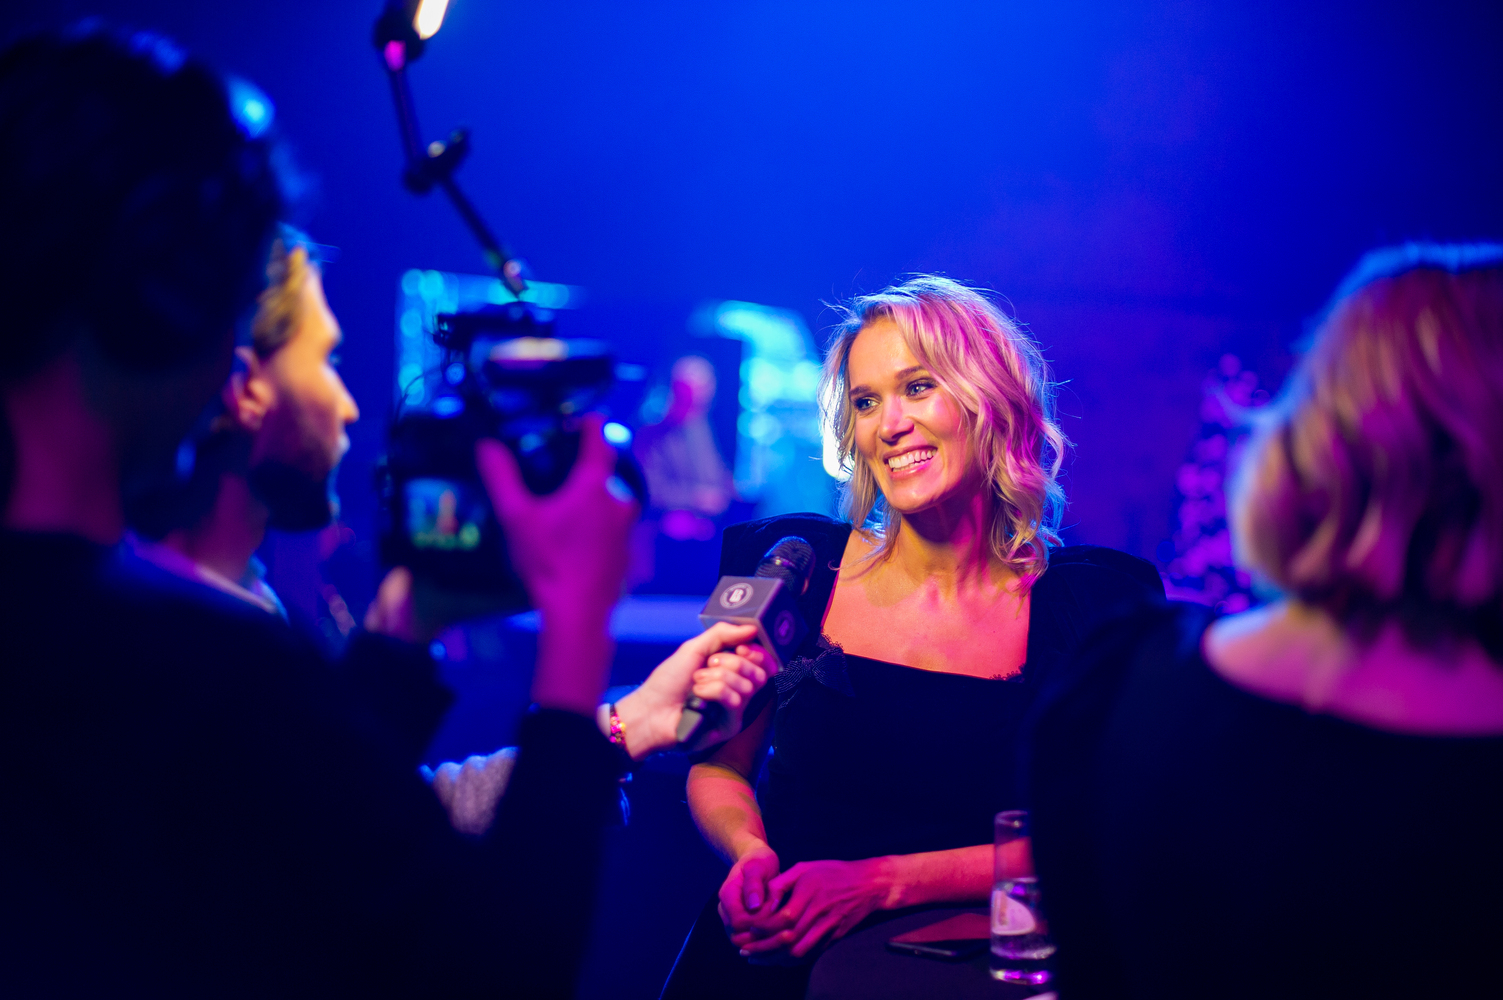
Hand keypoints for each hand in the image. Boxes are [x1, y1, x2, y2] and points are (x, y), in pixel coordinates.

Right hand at [476, 415, 639, 715]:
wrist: (578, 614)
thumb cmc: (549, 562)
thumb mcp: (517, 517)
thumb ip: (501, 478)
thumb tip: (486, 446)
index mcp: (595, 486)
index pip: (600, 439)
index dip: (590, 425)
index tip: (584, 418)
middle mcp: (618, 502)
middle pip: (605, 471)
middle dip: (585, 466)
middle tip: (561, 464)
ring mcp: (626, 529)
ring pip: (609, 500)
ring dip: (590, 497)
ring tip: (563, 502)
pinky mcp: (625, 552)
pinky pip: (611, 526)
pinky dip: (595, 523)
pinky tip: (573, 536)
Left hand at [613, 623, 770, 757]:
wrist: (651, 709)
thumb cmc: (669, 681)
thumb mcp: (695, 648)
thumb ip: (722, 634)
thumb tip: (752, 628)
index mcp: (732, 670)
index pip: (763, 661)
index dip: (757, 653)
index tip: (741, 648)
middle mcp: (737, 689)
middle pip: (759, 672)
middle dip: (732, 663)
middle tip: (709, 665)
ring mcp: (735, 709)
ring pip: (748, 686)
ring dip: (717, 678)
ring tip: (696, 682)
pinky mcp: (731, 725)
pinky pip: (736, 701)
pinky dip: (714, 692)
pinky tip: (697, 696)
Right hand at [717, 843, 781, 939]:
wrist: (756, 861)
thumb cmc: (759, 861)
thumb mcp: (758, 866)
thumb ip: (754, 884)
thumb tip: (753, 906)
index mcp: (727, 895)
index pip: (739, 922)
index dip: (759, 922)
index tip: (776, 910)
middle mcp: (725, 909)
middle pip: (739, 935)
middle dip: (762, 933)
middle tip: (781, 921)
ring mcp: (731, 918)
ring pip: (743, 941)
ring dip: (762, 938)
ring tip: (781, 927)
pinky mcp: (740, 924)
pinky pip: (748, 940)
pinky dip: (762, 939)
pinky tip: (777, 931)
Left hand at [730, 858, 892, 959]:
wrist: (868, 885)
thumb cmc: (833, 872)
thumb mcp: (805, 867)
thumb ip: (782, 882)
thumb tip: (763, 899)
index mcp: (810, 892)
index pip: (783, 918)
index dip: (765, 928)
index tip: (750, 930)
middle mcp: (819, 912)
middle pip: (788, 938)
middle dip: (764, 948)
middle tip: (745, 951)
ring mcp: (828, 927)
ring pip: (799, 951)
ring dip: (775, 958)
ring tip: (756, 959)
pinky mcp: (834, 938)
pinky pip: (811, 954)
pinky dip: (792, 961)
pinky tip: (777, 960)